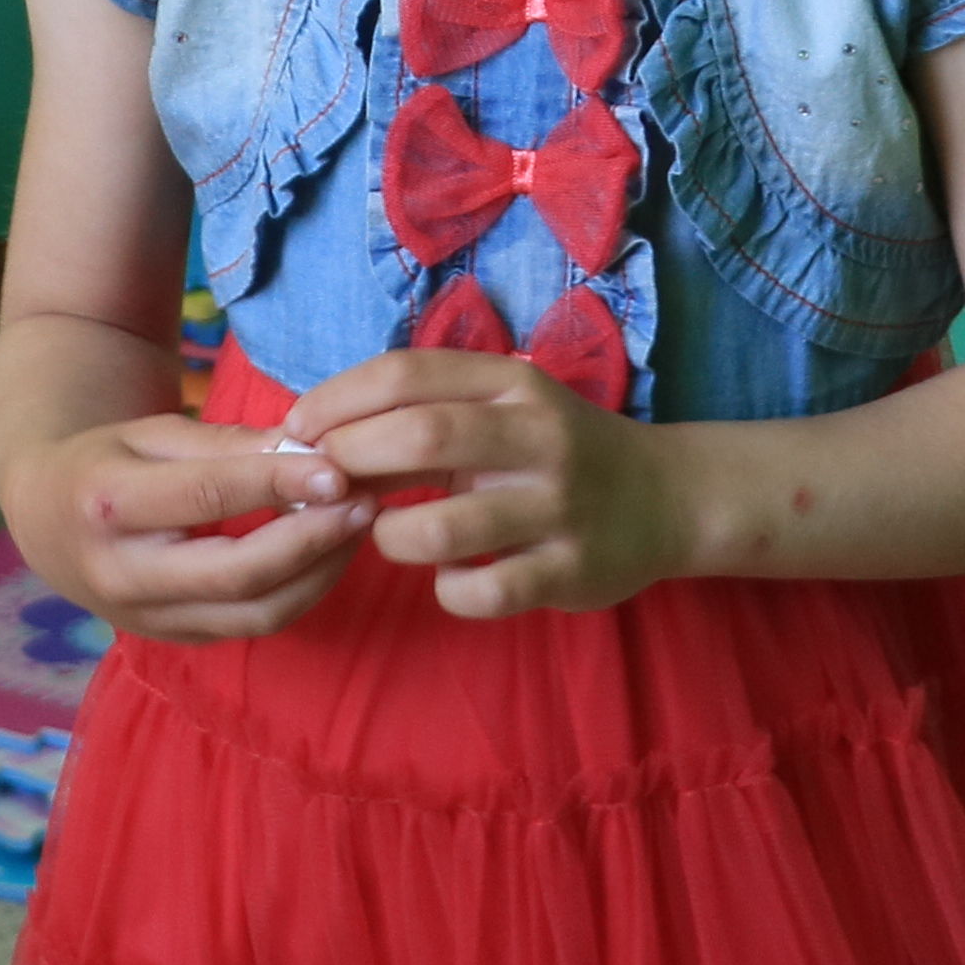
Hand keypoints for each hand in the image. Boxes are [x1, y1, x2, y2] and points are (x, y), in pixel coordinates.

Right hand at [13, 410, 365, 641]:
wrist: (42, 519)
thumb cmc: (105, 459)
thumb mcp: (152, 432)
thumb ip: (226, 444)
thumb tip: (307, 450)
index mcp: (107, 504)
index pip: (206, 497)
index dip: (279, 485)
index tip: (339, 469)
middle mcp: (121, 574)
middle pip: (237, 574)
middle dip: (311, 540)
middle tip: (363, 501)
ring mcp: (145, 620)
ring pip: (254, 613)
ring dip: (319, 573)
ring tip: (357, 525)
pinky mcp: (172, 640)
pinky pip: (250, 626)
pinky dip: (300, 592)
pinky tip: (327, 554)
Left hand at [287, 349, 690, 618]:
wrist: (665, 499)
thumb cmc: (552, 451)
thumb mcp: (500, 413)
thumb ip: (420, 418)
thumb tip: (314, 437)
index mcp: (512, 384)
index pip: (407, 371)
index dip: (337, 398)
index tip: (299, 427)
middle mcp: (539, 436)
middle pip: (421, 436)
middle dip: (352, 460)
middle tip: (324, 485)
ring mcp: (558, 506)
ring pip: (441, 528)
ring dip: (390, 536)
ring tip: (387, 534)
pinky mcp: (570, 571)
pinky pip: (481, 592)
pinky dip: (447, 589)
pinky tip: (450, 578)